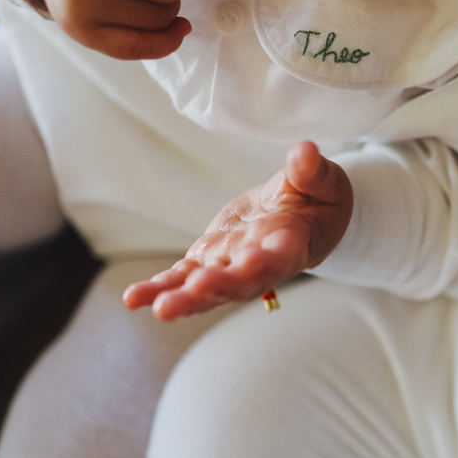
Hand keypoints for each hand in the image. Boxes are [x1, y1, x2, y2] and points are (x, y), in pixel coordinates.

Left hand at [123, 142, 353, 320]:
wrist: (305, 215)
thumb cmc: (318, 198)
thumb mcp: (323, 181)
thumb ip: (311, 172)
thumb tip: (303, 152)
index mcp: (290, 244)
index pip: (278, 258)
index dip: (263, 263)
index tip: (249, 262)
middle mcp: (259, 264)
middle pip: (238, 283)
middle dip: (214, 289)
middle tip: (190, 293)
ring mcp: (230, 265)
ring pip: (205, 287)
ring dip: (179, 298)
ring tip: (149, 304)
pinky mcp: (208, 259)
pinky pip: (182, 278)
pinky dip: (160, 287)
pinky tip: (135, 298)